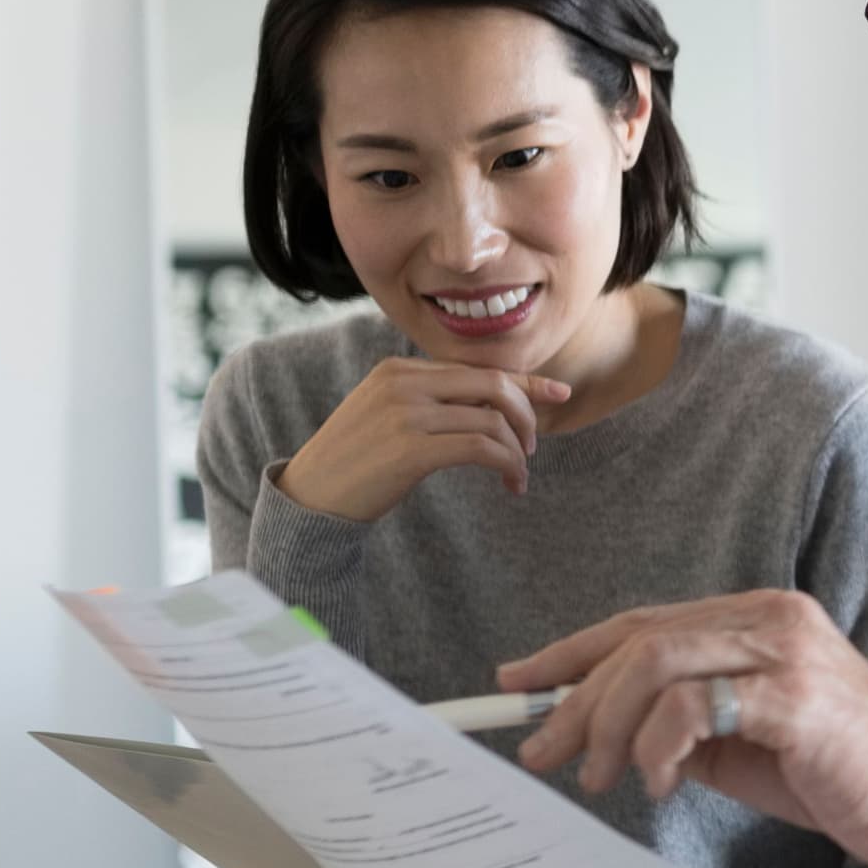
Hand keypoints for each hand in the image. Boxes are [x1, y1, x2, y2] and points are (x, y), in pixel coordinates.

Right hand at [278, 353, 571, 520]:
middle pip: (494, 384)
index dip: (524, 381)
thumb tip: (494, 402)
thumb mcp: (388, 417)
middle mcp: (403, 383)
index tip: (559, 392)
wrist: (308, 499)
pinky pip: (481, 447)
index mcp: (398, 370)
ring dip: (517, 450)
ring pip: (493, 419)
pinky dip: (507, 465)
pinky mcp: (410, 449)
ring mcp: (405, 414)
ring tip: (518, 474)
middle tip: (531, 448)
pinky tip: (510, 484)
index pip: (476, 369)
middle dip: (526, 414)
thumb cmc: (354, 464)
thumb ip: (432, 402)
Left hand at [503, 590, 867, 867]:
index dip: (571, 651)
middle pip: (639, 639)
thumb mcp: (742, 740)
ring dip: (607, 725)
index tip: (515, 682)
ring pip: (657, 661)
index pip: (644, 621)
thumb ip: (684, 720)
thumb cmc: (835, 771)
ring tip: (595, 778)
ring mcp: (785, 650)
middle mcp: (770, 616)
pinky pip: (695, 705)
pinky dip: (659, 746)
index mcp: (757, 617)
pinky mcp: (794, 694)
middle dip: (574, 698)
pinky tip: (662, 784)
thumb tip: (601, 730)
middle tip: (543, 754)